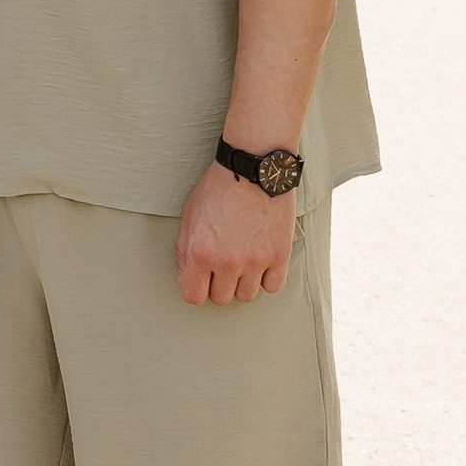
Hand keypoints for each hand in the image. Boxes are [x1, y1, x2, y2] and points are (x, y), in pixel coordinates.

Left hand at [174, 162, 296, 307]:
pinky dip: (267, 279)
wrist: (254, 167)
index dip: (195, 288)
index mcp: (200, 252)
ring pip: (246, 296)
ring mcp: (255, 260)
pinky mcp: (279, 255)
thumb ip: (185, 249)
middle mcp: (227, 261)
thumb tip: (187, 276)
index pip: (193, 296)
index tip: (201, 279)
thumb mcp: (190, 214)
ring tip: (242, 261)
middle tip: (223, 264)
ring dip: (242, 283)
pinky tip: (261, 262)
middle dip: (218, 284)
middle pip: (221, 298)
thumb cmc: (219, 188)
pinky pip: (272, 286)